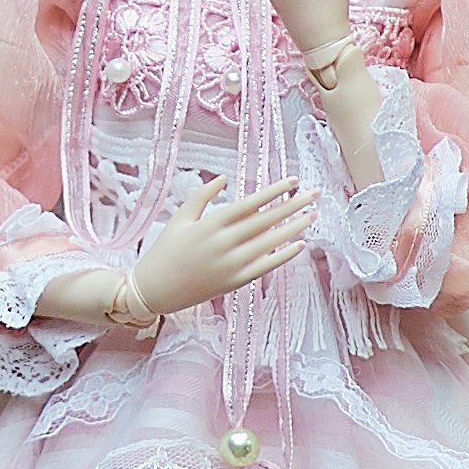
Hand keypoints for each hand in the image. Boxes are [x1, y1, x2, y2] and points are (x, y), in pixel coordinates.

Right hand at [128, 169, 315, 317]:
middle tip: (315, 193)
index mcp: (211, 224)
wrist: (154, 290)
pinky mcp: (234, 283)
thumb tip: (225, 178)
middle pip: (266, 221)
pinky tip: (300, 245)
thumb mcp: (179, 218)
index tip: (293, 181)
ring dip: (294, 228)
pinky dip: (284, 256)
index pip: (250, 204)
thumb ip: (202, 196)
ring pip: (270, 243)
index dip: (274, 192)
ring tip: (313, 215)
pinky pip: (265, 267)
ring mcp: (231, 265)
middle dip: (293, 206)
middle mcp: (224, 243)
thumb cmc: (165, 250)